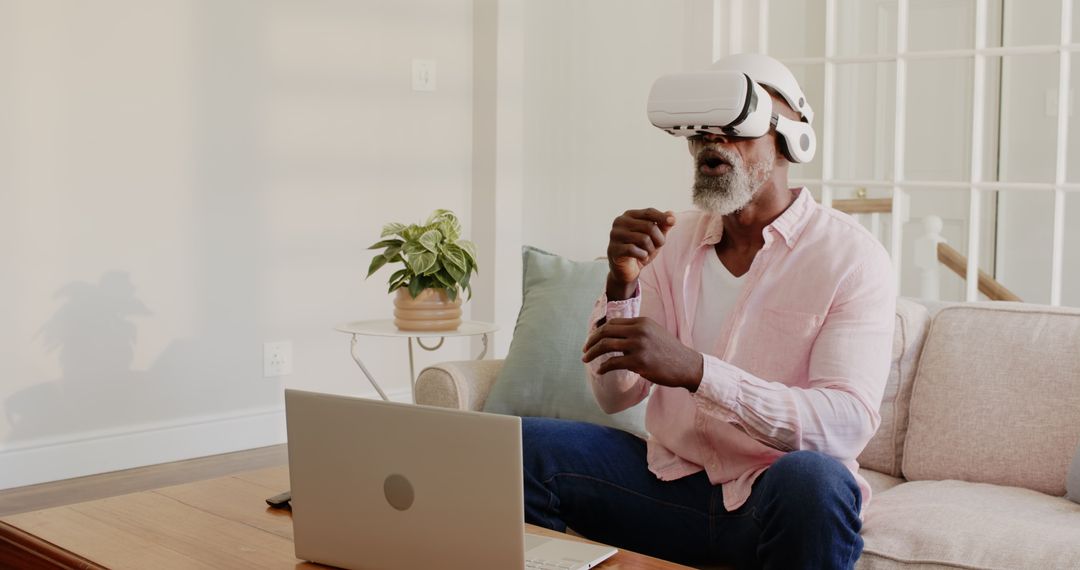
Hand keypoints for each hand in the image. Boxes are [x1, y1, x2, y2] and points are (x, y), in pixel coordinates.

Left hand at [582, 317, 703, 390]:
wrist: (687, 365)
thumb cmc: (669, 352)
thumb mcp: (654, 333)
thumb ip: (636, 332)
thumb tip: (615, 337)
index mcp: (642, 322)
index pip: (613, 323)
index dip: (599, 331)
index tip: (592, 340)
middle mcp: (639, 331)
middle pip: (606, 331)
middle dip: (591, 341)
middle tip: (584, 350)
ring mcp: (638, 346)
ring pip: (606, 346)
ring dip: (592, 353)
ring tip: (586, 359)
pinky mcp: (639, 362)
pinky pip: (613, 363)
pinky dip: (603, 367)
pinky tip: (600, 371)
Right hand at [606, 209, 675, 299]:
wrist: (627, 270)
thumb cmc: (641, 249)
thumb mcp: (655, 237)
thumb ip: (663, 226)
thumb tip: (672, 215)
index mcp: (629, 215)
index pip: (648, 212)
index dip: (662, 217)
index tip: (673, 222)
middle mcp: (620, 222)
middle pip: (649, 226)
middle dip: (658, 239)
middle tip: (656, 247)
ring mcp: (615, 235)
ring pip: (643, 238)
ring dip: (650, 249)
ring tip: (647, 254)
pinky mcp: (613, 249)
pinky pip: (634, 250)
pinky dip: (643, 256)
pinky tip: (642, 258)